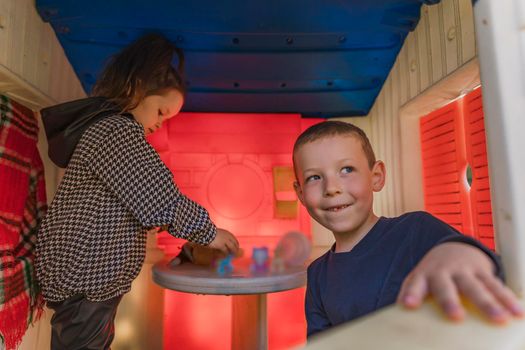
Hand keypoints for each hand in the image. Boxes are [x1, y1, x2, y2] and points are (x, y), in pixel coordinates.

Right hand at [208, 228, 238, 254]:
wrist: (207, 232)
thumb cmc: (212, 232)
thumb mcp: (220, 233)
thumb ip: (224, 236)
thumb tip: (225, 242)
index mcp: (228, 233)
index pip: (235, 240)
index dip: (236, 244)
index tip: (236, 248)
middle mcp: (228, 237)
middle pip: (235, 244)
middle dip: (236, 249)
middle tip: (235, 253)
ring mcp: (225, 241)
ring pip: (232, 248)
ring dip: (232, 252)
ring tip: (232, 255)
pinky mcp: (221, 245)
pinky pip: (225, 251)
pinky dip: (226, 254)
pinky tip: (225, 256)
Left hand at [397, 242, 523, 322]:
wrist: (451, 249)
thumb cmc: (431, 274)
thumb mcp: (417, 280)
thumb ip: (411, 295)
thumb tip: (398, 319)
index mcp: (424, 275)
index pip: (415, 285)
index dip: (411, 294)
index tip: (408, 305)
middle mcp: (443, 272)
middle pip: (447, 287)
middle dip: (450, 301)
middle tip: (455, 316)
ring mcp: (464, 271)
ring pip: (477, 287)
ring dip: (489, 303)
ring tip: (500, 319)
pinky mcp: (482, 272)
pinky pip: (496, 286)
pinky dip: (507, 299)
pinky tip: (517, 312)